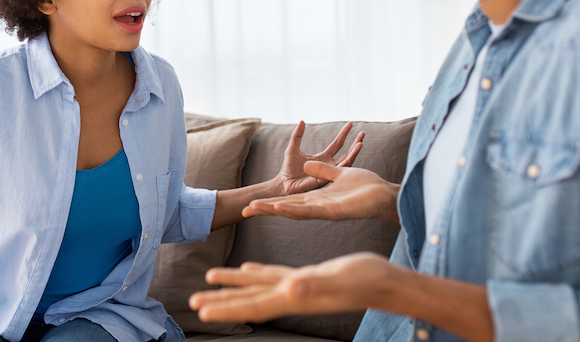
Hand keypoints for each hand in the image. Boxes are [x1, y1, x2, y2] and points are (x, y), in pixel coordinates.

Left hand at [189, 253, 396, 322]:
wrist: (385, 282)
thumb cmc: (365, 281)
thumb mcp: (337, 279)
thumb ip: (314, 285)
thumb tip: (291, 290)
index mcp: (293, 296)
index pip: (252, 304)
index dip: (226, 307)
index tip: (201, 310)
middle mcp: (291, 294)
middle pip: (248, 299)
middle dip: (221, 300)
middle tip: (193, 301)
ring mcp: (298, 286)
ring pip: (257, 285)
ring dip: (233, 284)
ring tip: (209, 279)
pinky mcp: (305, 277)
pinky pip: (273, 275)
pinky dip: (257, 273)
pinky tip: (248, 269)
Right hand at [245, 162, 399, 221]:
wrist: (385, 194)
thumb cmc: (365, 186)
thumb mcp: (337, 172)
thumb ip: (322, 170)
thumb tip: (308, 165)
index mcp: (318, 200)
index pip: (291, 201)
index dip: (273, 201)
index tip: (255, 202)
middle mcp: (318, 208)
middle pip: (288, 209)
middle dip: (268, 209)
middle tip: (246, 210)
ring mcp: (325, 212)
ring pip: (295, 212)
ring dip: (275, 210)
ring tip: (256, 209)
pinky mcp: (334, 212)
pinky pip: (311, 211)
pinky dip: (294, 210)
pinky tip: (280, 208)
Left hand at [275, 121, 364, 195]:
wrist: (284, 184)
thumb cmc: (288, 169)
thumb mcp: (293, 148)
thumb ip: (297, 135)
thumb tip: (302, 120)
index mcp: (323, 157)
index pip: (337, 144)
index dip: (344, 134)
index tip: (350, 124)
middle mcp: (329, 165)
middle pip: (347, 153)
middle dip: (355, 143)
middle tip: (363, 133)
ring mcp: (329, 173)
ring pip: (346, 162)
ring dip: (354, 153)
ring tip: (361, 143)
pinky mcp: (327, 179)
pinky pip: (338, 172)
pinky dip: (345, 164)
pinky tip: (350, 156)